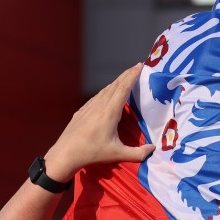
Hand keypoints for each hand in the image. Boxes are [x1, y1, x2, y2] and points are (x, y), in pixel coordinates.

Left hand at [44, 63, 154, 180]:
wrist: (65, 153)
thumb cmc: (92, 152)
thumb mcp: (117, 154)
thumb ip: (138, 153)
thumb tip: (153, 149)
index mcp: (110, 112)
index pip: (123, 88)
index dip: (132, 75)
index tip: (140, 66)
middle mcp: (99, 105)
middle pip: (115, 85)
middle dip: (127, 74)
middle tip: (137, 67)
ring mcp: (89, 106)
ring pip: (105, 89)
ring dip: (117, 81)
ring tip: (125, 78)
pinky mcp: (82, 111)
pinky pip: (97, 96)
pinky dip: (107, 90)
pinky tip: (108, 93)